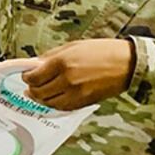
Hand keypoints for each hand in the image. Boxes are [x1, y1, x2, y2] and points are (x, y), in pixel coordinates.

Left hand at [18, 39, 134, 110]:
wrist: (128, 64)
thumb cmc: (103, 51)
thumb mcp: (72, 47)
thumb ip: (50, 57)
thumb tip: (34, 65)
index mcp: (61, 63)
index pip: (32, 77)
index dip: (26, 76)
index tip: (26, 74)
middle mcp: (67, 80)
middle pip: (38, 92)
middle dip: (31, 88)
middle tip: (31, 84)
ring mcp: (76, 93)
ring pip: (48, 102)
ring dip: (41, 98)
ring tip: (40, 92)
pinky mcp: (84, 102)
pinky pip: (62, 108)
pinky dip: (54, 104)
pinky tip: (53, 98)